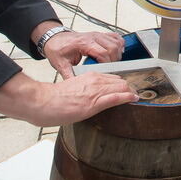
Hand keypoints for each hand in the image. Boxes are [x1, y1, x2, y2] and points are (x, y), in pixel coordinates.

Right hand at [0, 71, 136, 126]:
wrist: (42, 101)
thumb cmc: (53, 99)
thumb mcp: (73, 90)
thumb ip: (84, 91)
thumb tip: (89, 98)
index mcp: (89, 77)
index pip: (112, 78)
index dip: (122, 84)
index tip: (128, 90)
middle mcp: (95, 81)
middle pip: (120, 81)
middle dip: (130, 88)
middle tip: (136, 94)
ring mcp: (95, 91)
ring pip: (121, 87)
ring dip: (131, 92)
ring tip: (137, 97)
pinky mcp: (94, 102)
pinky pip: (116, 97)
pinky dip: (127, 97)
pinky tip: (134, 98)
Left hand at [43, 31, 124, 78]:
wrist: (54, 39)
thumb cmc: (58, 49)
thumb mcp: (61, 64)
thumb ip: (69, 75)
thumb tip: (76, 88)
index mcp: (84, 43)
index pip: (103, 52)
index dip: (107, 63)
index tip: (106, 72)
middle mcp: (92, 36)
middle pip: (113, 47)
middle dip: (114, 60)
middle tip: (109, 69)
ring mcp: (97, 34)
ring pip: (116, 42)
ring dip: (118, 53)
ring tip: (112, 63)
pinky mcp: (99, 35)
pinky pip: (115, 37)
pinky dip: (119, 44)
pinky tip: (117, 52)